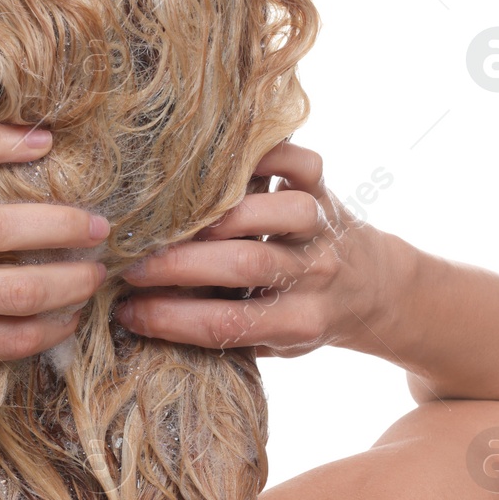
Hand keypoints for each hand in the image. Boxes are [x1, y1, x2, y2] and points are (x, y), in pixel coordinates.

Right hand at [115, 142, 389, 357]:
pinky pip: (302, 162)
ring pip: (280, 210)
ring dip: (222, 215)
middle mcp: (316, 274)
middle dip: (178, 265)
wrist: (373, 288)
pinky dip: (266, 156)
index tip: (126, 312)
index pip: (228, 325)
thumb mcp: (272, 344)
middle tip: (130, 266)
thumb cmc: (302, 316)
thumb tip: (140, 318)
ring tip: (175, 221)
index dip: (170, 320)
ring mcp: (323, 227)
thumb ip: (224, 332)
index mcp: (300, 322)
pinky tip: (223, 166)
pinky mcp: (325, 188)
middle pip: (246, 265)